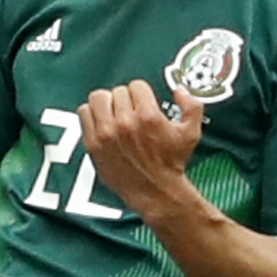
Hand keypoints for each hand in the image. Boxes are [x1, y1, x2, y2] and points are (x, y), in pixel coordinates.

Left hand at [78, 82, 203, 217]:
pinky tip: (101, 121)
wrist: (154, 191)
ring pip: (98, 98)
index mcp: (148, 116)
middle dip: (126, 99)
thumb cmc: (171, 163)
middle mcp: (125, 123)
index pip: (136, 85)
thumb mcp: (191, 133)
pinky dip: (92, 114)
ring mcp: (106, 133)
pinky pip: (84, 113)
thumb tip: (180, 90)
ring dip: (106, 102)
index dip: (142, 93)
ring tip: (113, 112)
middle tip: (130, 110)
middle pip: (118, 91)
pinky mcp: (93, 143)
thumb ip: (192, 106)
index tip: (143, 102)